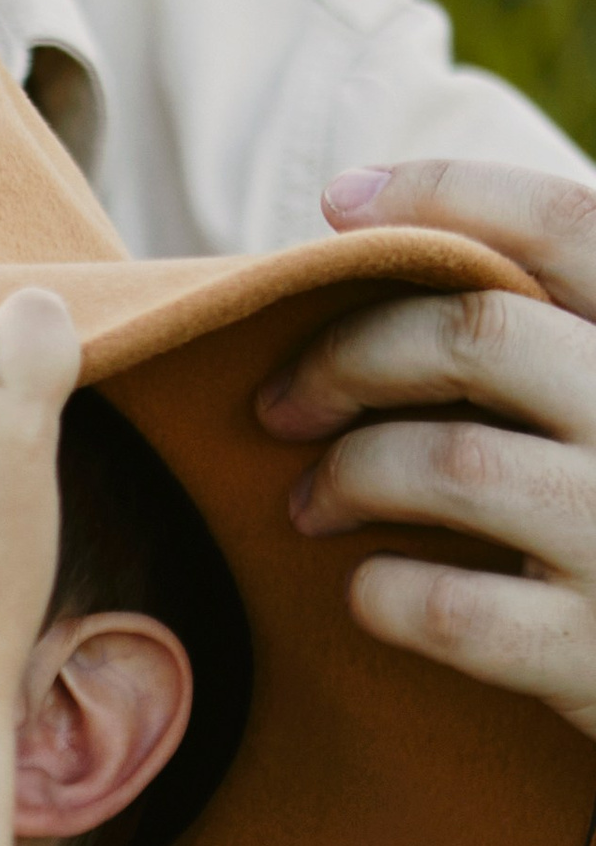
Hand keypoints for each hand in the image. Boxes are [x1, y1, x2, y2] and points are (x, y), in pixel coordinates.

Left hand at [261, 161, 595, 733]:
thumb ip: (535, 316)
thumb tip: (347, 201)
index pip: (567, 223)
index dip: (445, 192)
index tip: (338, 205)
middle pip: (476, 335)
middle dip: (348, 359)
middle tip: (281, 404)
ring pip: (451, 464)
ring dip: (348, 476)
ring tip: (310, 503)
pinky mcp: (591, 652)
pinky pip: (450, 608)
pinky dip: (381, 592)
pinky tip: (371, 589)